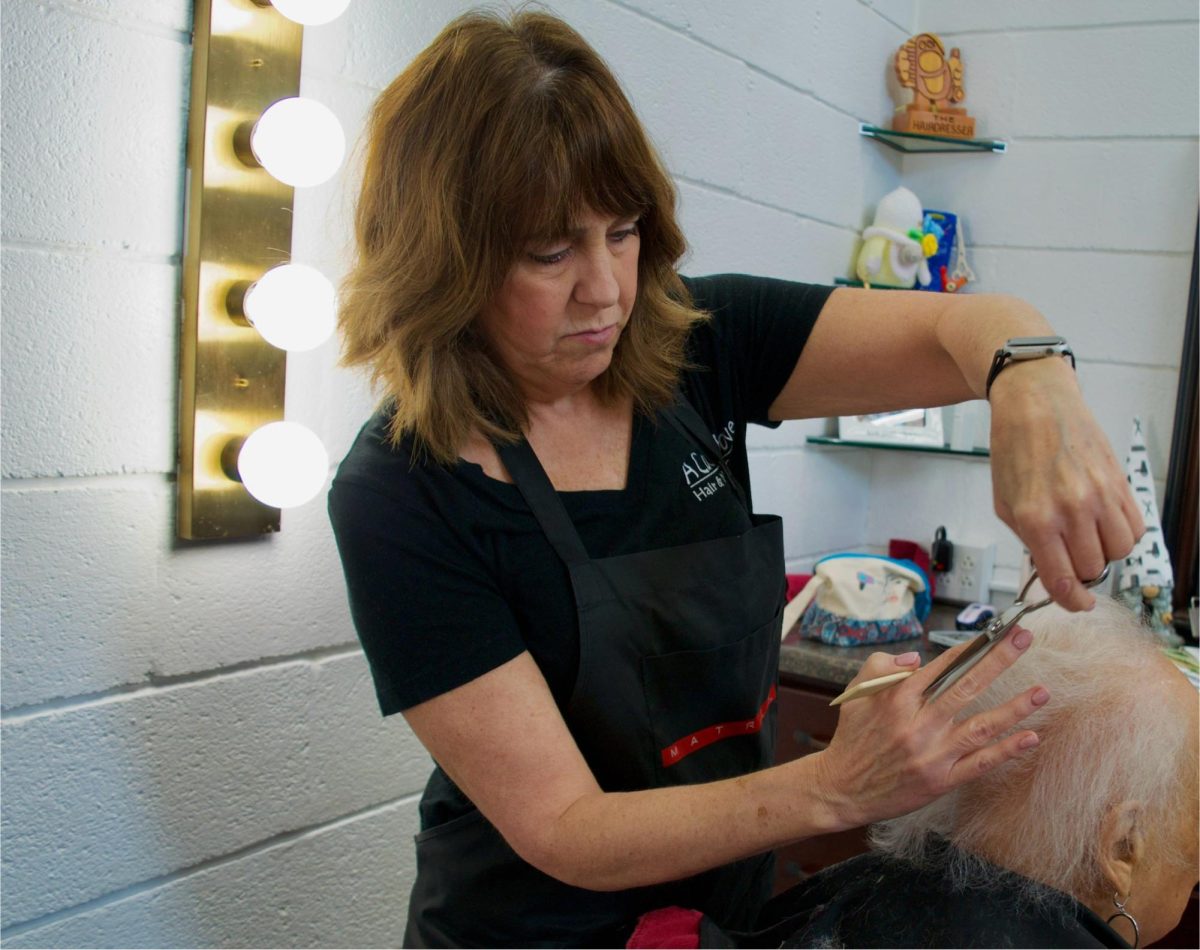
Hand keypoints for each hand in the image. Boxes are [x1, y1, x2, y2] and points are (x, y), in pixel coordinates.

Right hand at [811, 630, 1046, 828]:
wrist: (842, 788)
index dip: (971, 646)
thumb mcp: (856, 692)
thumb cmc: (852, 737)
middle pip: (967, 686)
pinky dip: (1007, 750)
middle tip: (1024, 639)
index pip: (942, 665)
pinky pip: (980, 764)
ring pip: (981, 726)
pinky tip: (1030, 737)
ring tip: (1042, 691)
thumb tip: (917, 658)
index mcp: (897, 698)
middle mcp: (918, 723)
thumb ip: (882, 666)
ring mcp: (933, 754)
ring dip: (1015, 708)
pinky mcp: (941, 780)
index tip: (994, 631)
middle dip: (999, 660)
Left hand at [987, 357, 1142, 609]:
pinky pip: (1135, 528)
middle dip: (1080, 569)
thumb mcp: (1005, 503)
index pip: (1062, 579)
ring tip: (1085, 535)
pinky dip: (1122, 533)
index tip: (1075, 603)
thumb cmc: (1014, 450)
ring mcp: (1100, 496)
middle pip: (1092, 568)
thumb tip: (1053, 570)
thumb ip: (1029, 540)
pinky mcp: (1120, 483)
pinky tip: (1102, 521)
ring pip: (1119, 551)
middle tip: (1069, 555)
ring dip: (1103, 552)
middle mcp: (1072, 510)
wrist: (1036, 404)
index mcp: (1035, 519)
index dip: (1070, 601)